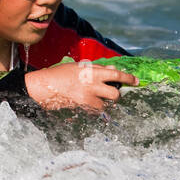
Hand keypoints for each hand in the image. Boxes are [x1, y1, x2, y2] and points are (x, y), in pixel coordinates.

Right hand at [24, 61, 138, 111]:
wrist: (43, 86)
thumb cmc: (60, 74)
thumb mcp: (79, 67)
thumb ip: (97, 69)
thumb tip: (113, 70)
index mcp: (92, 72)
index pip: (116, 75)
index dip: (129, 78)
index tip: (136, 81)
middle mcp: (92, 86)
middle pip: (115, 95)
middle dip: (116, 96)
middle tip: (111, 94)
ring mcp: (87, 99)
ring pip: (105, 105)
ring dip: (103, 103)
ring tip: (94, 99)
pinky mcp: (81, 108)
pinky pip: (94, 112)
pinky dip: (93, 109)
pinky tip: (85, 104)